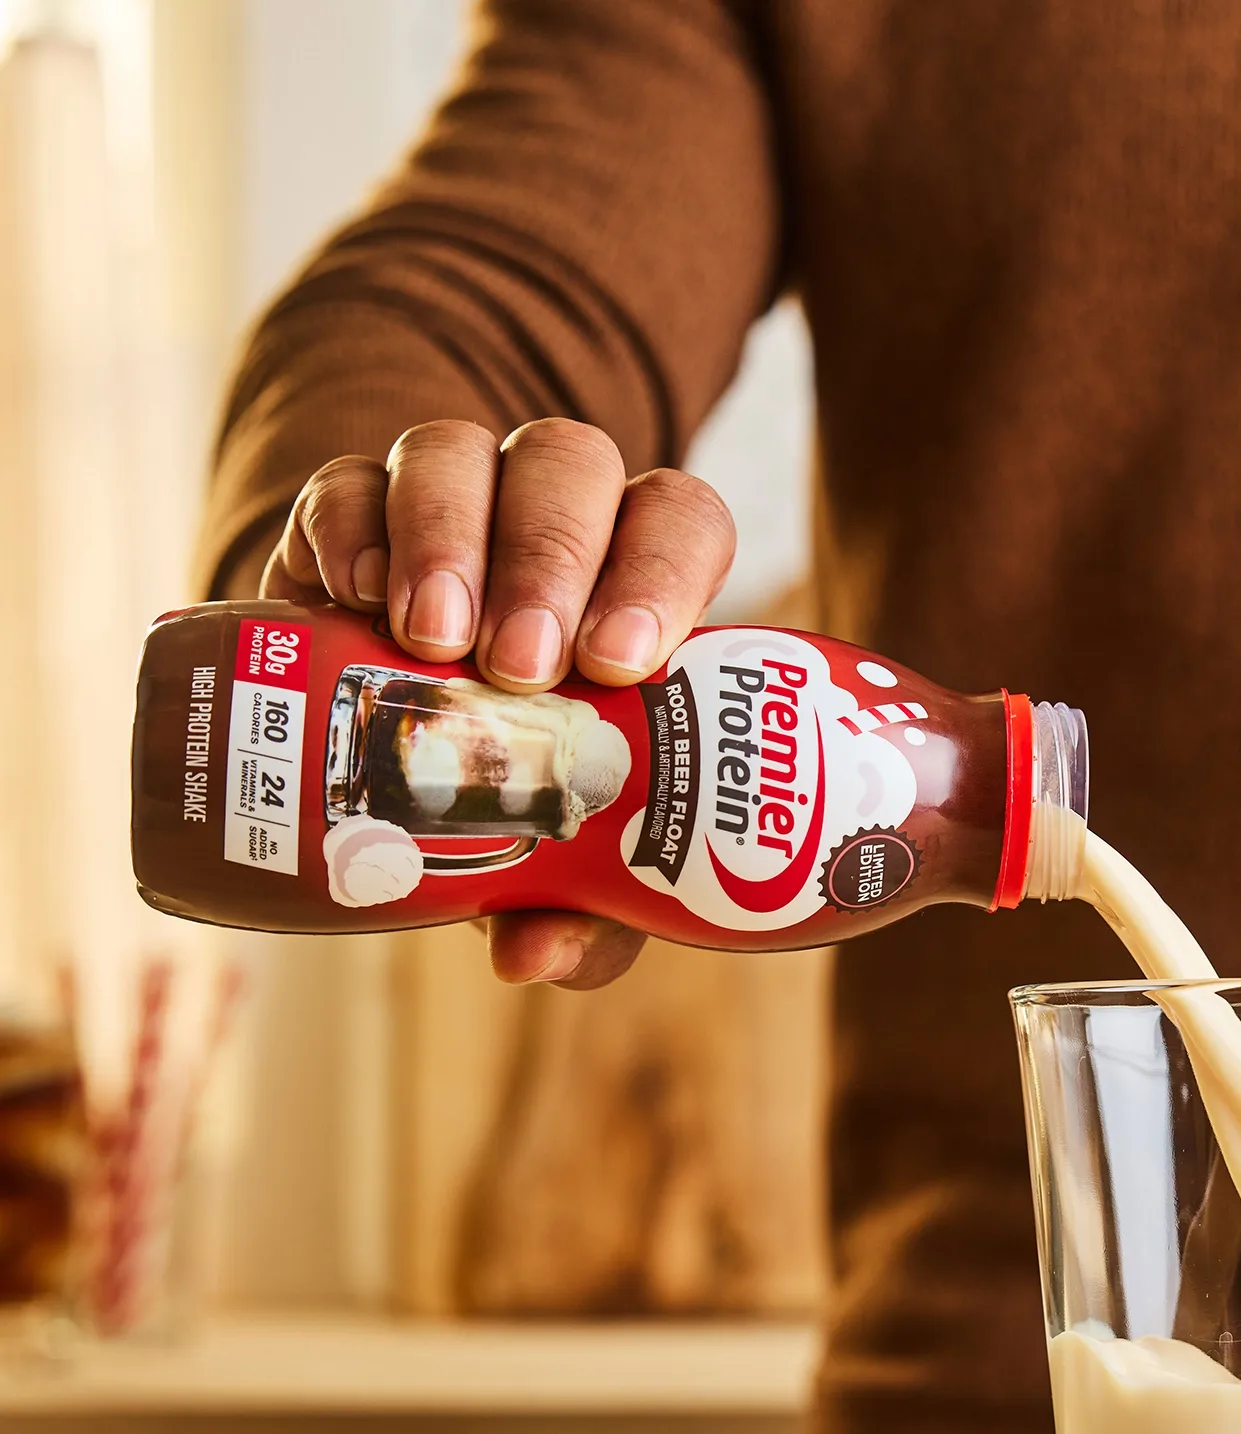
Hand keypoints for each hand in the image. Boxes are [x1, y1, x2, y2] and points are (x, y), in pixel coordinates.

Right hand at [258, 419, 735, 987]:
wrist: (410, 745)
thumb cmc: (526, 795)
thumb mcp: (563, 857)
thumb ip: (582, 908)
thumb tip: (534, 959)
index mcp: (641, 579)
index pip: (680, 522)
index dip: (662, 571)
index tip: (623, 661)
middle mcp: (559, 518)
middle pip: (572, 469)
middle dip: (551, 560)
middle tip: (522, 665)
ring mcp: (454, 502)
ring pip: (460, 452)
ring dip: (449, 537)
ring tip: (433, 640)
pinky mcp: (348, 517)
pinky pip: (346, 483)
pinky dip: (349, 530)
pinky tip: (350, 595)